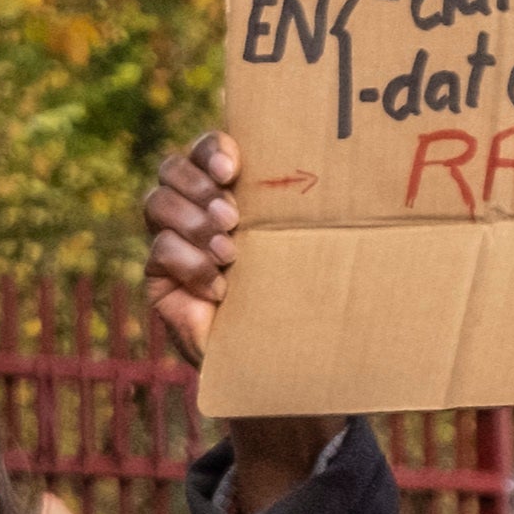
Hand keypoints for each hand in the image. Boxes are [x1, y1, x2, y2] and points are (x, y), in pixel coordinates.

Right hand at [145, 133, 359, 510]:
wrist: (283, 366)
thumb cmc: (311, 300)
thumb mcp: (312, 249)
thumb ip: (308, 210)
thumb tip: (357, 169)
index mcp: (235, 191)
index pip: (207, 148)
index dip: (211, 148)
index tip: (233, 166)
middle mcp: (199, 210)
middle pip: (170, 167)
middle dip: (197, 186)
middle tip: (233, 217)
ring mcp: (175, 243)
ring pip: (156, 203)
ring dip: (192, 222)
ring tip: (230, 251)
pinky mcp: (160, 279)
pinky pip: (157, 253)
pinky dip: (188, 265)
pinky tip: (218, 289)